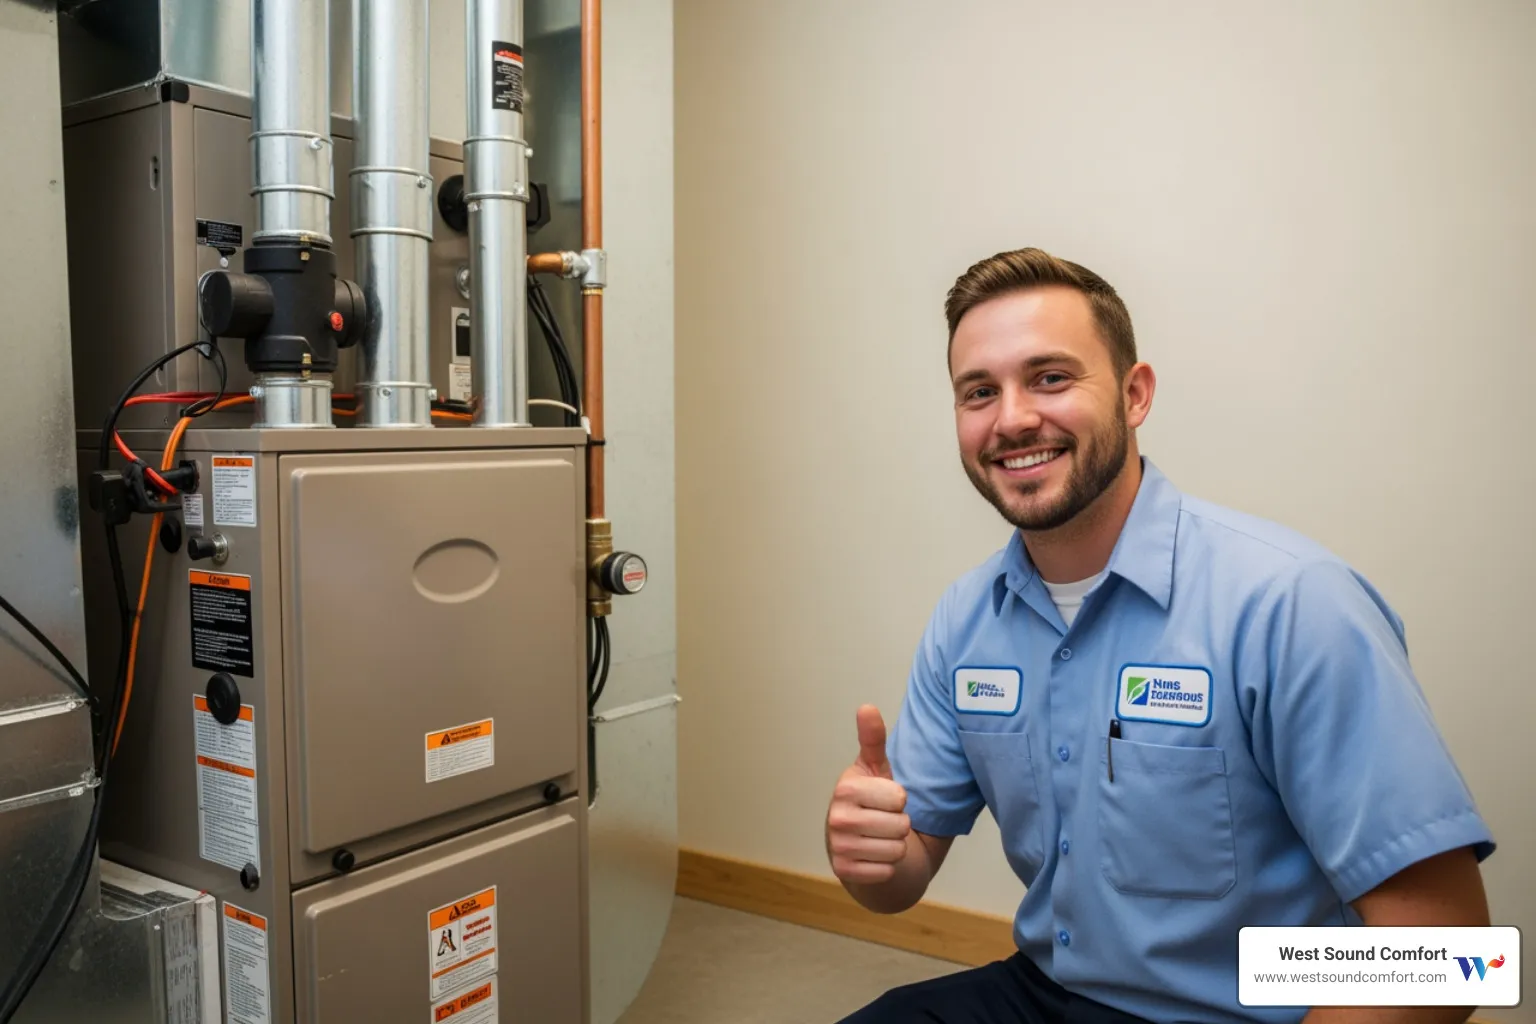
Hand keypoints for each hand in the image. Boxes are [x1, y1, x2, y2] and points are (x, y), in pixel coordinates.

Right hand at [826, 704, 912, 884]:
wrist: (856, 842)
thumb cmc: (870, 800)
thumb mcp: (875, 768)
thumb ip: (873, 739)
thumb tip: (866, 707)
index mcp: (845, 789)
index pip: (899, 798)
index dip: (900, 800)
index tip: (885, 799)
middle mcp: (837, 818)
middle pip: (900, 826)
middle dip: (900, 825)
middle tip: (884, 820)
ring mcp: (838, 847)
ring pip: (896, 850)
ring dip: (895, 846)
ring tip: (880, 837)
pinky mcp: (844, 872)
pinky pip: (886, 871)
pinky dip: (887, 867)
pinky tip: (874, 856)